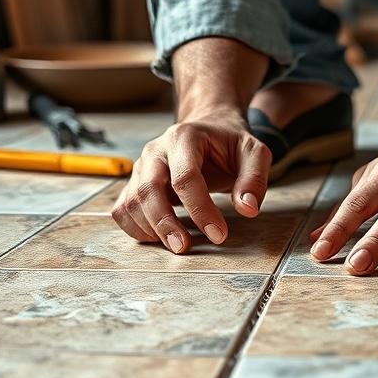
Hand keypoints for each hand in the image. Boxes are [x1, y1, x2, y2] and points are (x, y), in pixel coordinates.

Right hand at [112, 107, 271, 253]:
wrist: (207, 130)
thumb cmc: (229, 143)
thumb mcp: (253, 153)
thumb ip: (254, 179)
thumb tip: (248, 209)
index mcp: (184, 138)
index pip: (185, 178)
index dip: (200, 209)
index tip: (218, 234)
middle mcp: (156, 151)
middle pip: (149, 190)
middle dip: (166, 224)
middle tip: (185, 248)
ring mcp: (141, 167)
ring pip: (132, 202)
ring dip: (151, 230)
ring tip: (178, 245)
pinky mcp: (135, 183)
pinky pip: (123, 209)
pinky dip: (136, 228)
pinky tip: (160, 238)